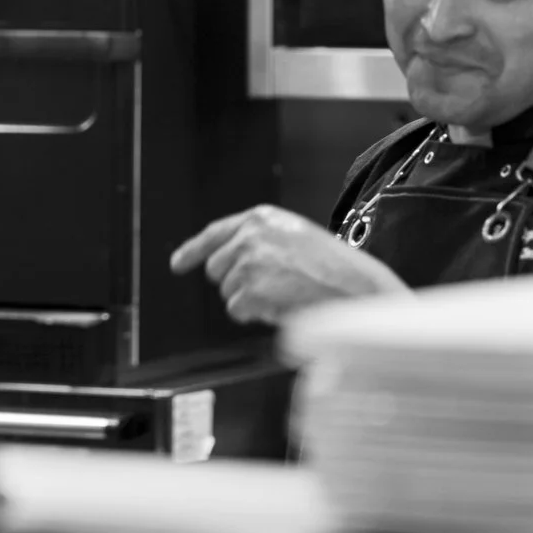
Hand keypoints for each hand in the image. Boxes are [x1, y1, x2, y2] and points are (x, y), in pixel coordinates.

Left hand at [168, 204, 405, 324]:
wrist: (355, 288)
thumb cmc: (333, 267)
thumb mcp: (294, 236)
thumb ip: (260, 240)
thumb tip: (226, 263)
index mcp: (260, 218)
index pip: (214, 232)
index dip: (192, 250)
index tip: (178, 264)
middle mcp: (249, 236)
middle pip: (216, 268)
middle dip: (235, 282)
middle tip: (270, 287)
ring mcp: (248, 262)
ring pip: (227, 292)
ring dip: (249, 299)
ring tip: (284, 293)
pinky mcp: (250, 289)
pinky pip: (237, 310)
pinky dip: (255, 314)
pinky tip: (281, 305)